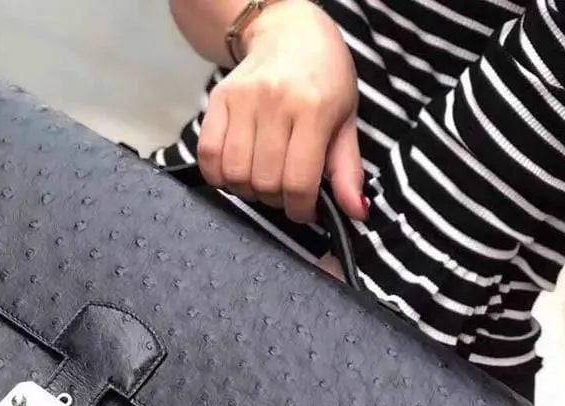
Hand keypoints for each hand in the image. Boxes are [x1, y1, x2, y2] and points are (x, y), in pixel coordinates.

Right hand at [198, 0, 365, 222]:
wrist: (289, 33)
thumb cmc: (323, 78)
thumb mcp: (346, 120)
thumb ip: (347, 170)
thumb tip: (355, 213)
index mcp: (314, 108)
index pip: (298, 182)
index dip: (300, 209)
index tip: (304, 210)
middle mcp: (275, 102)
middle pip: (265, 182)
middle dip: (276, 200)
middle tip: (284, 192)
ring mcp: (243, 100)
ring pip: (235, 174)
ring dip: (248, 190)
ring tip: (261, 180)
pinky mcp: (218, 100)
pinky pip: (208, 155)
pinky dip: (219, 176)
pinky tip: (236, 172)